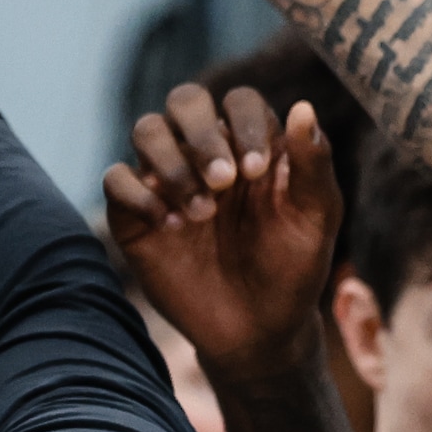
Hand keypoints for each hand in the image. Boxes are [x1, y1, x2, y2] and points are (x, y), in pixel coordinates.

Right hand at [102, 84, 345, 378]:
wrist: (258, 331)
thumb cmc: (292, 269)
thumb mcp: (315, 218)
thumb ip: (313, 163)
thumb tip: (303, 107)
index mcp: (251, 144)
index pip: (240, 101)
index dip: (246, 124)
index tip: (257, 171)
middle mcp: (205, 153)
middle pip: (186, 101)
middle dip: (203, 135)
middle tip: (224, 182)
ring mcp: (168, 181)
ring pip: (147, 130)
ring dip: (172, 163)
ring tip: (202, 212)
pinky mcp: (135, 216)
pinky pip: (116, 179)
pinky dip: (139, 194)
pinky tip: (170, 226)